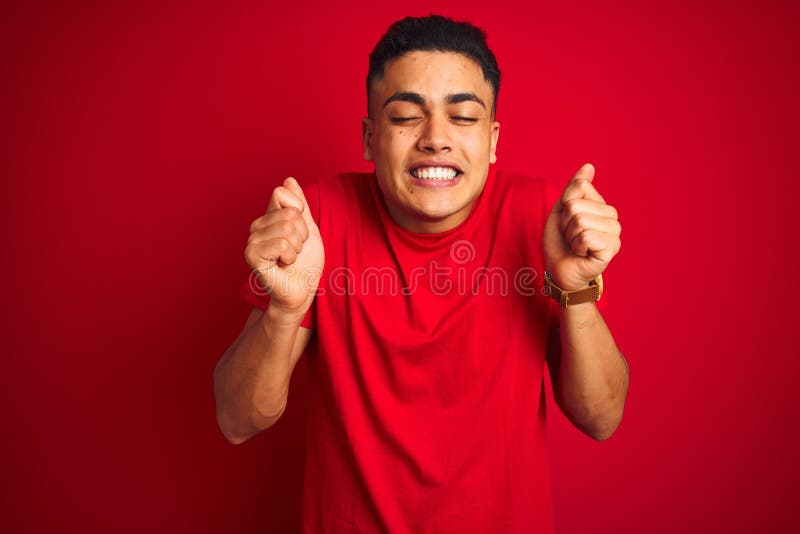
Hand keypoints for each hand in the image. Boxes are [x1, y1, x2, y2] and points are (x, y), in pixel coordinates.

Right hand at [245, 177, 324, 314]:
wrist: (302, 289)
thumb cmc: (305, 263)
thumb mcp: (308, 228)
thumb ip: (299, 204)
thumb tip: (289, 179)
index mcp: (269, 216)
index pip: (282, 192)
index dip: (299, 210)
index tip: (300, 231)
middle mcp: (257, 225)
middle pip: (289, 213)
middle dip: (302, 234)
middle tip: (295, 249)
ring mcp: (252, 240)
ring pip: (287, 228)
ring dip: (297, 247)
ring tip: (289, 258)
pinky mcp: (252, 255)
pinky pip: (281, 243)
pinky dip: (290, 256)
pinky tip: (283, 264)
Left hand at [543, 163, 620, 289]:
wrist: (560, 272)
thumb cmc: (560, 243)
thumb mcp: (561, 210)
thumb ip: (575, 188)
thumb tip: (589, 166)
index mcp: (601, 205)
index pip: (579, 187)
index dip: (564, 206)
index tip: (567, 222)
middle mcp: (612, 217)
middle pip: (576, 206)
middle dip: (565, 223)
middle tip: (570, 237)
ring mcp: (614, 233)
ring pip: (580, 220)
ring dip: (570, 236)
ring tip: (576, 245)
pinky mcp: (612, 248)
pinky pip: (586, 236)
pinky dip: (577, 246)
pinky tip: (582, 253)